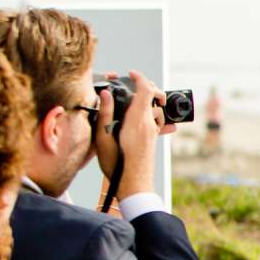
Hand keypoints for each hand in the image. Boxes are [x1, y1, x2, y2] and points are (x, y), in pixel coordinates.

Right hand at [106, 69, 171, 199]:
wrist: (134, 185)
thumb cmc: (117, 165)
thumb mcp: (103, 138)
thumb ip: (105, 113)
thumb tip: (105, 94)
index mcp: (138, 120)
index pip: (146, 90)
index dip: (139, 77)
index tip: (130, 73)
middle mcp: (149, 123)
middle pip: (154, 95)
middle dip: (143, 86)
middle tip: (128, 84)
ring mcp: (153, 131)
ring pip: (155, 107)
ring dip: (145, 99)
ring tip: (129, 100)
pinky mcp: (153, 138)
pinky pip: (155, 119)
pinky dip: (147, 111)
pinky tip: (135, 115)